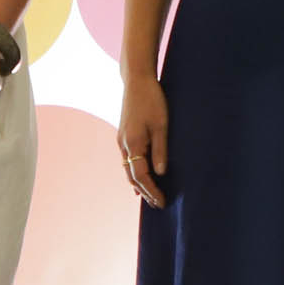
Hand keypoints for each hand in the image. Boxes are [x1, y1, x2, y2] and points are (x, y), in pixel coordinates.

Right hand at [117, 76, 168, 206]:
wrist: (136, 80)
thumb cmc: (152, 100)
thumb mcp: (162, 125)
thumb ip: (160, 150)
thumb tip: (161, 173)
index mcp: (133, 143)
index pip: (141, 176)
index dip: (151, 191)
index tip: (161, 202)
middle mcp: (124, 145)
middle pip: (131, 176)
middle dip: (144, 192)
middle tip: (157, 204)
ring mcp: (121, 140)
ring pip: (127, 169)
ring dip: (138, 184)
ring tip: (148, 196)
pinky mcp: (123, 135)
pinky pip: (127, 160)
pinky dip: (134, 172)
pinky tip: (140, 176)